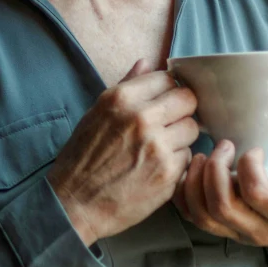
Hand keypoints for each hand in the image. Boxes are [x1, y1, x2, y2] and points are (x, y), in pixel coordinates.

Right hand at [48, 61, 200, 246]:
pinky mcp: (168, 173)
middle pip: (188, 100)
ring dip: (181, 137)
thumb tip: (147, 63)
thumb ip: (126, 86)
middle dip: (182, 110)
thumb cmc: (82, 158)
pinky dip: (178, 161)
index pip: (167, 78)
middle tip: (170, 124)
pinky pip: (189, 156)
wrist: (75, 203)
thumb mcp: (96, 114)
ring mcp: (158, 147)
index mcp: (121, 99)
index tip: (164, 102)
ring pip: (192, 128)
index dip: (169, 90)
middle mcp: (142, 118)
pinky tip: (157, 168)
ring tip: (161, 148)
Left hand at [175, 142, 267, 255]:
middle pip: (222, 206)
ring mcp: (238, 233)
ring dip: (195, 183)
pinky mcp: (224, 230)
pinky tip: (191, 172)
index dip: (249, 166)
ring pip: (203, 215)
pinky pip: (193, 218)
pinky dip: (184, 195)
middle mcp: (258, 230)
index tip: (254, 148)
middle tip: (223, 146)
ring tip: (203, 157)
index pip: (257, 193)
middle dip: (216, 170)